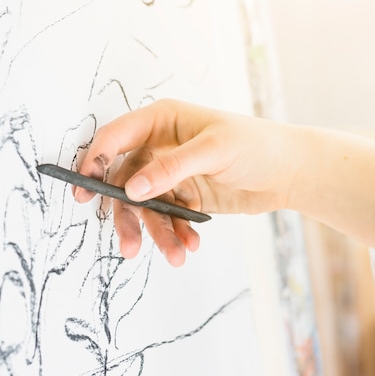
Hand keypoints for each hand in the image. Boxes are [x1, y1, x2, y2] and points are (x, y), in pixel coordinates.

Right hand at [74, 99, 297, 266]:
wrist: (290, 172)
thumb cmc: (257, 145)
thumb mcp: (214, 150)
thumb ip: (171, 168)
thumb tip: (132, 189)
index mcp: (161, 121)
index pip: (116, 137)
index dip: (95, 160)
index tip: (84, 188)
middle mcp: (159, 147)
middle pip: (125, 181)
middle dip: (127, 214)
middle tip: (128, 243)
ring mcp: (169, 173)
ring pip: (144, 205)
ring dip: (155, 232)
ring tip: (174, 254)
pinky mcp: (182, 196)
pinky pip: (166, 218)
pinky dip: (174, 234)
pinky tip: (189, 245)